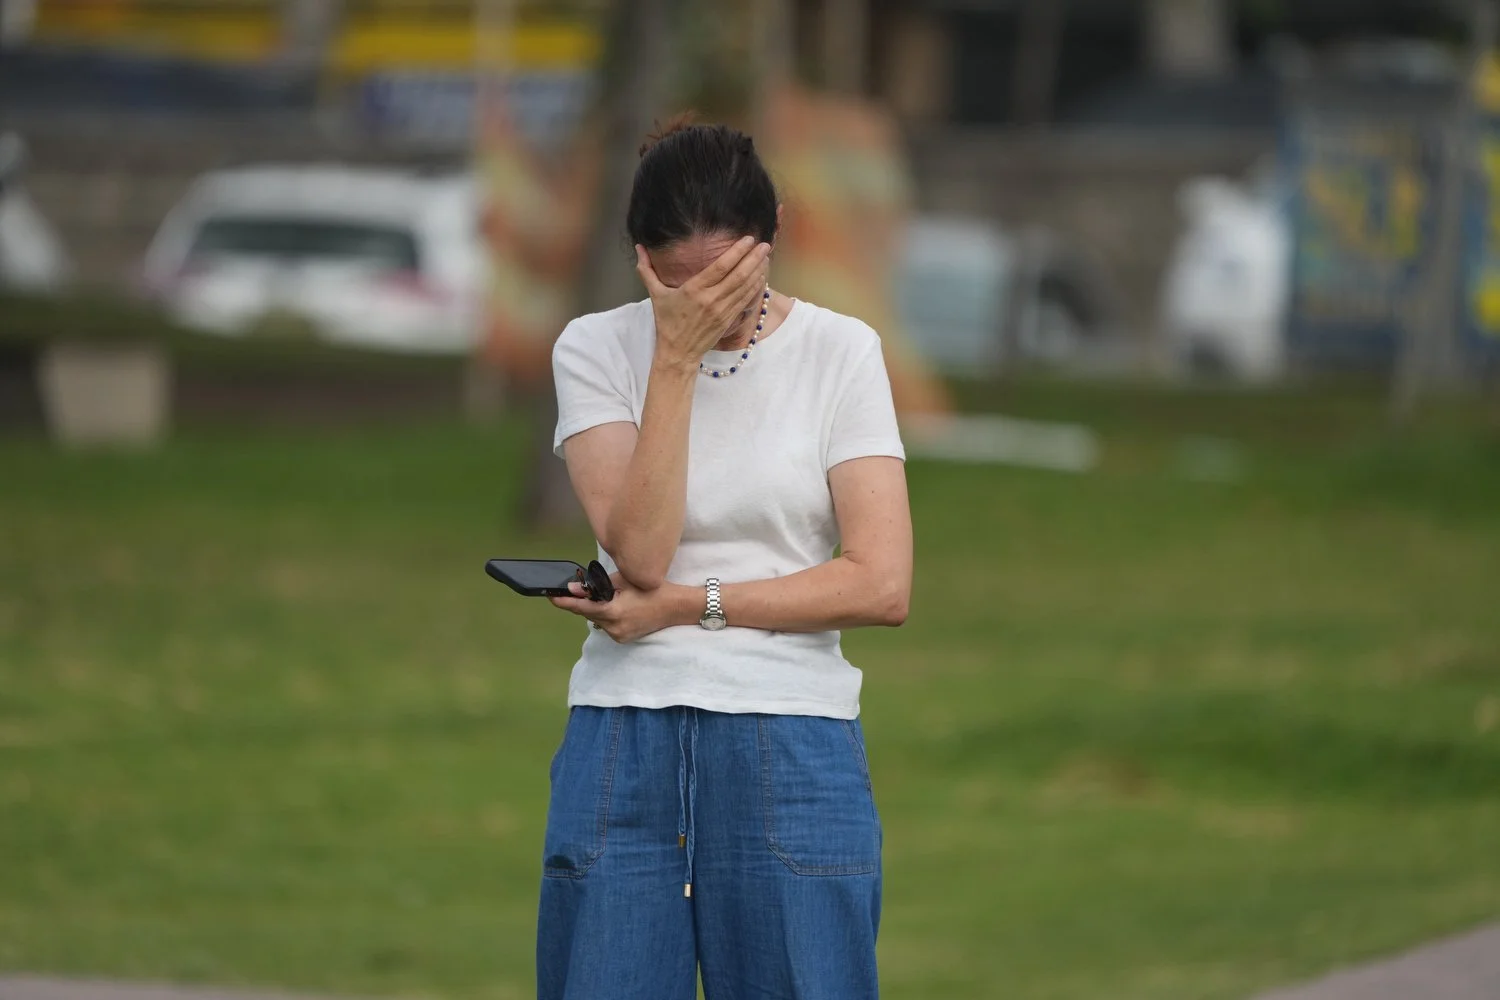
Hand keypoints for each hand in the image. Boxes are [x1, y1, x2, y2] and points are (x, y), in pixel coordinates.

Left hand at [549, 574, 688, 643]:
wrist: (675, 607)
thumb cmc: (651, 589)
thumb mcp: (624, 581)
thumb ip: (597, 585)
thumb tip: (574, 588)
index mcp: (613, 611)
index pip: (581, 607)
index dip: (564, 602)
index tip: (550, 596)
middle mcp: (614, 627)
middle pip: (588, 613)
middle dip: (584, 601)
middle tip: (582, 588)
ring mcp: (618, 635)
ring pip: (597, 620)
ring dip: (597, 609)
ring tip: (613, 597)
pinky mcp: (623, 639)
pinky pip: (607, 626)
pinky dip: (607, 616)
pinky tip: (620, 607)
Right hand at [636, 237, 770, 370]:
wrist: (678, 352)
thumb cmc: (667, 322)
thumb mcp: (655, 295)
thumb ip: (647, 269)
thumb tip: (638, 247)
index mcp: (694, 290)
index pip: (720, 267)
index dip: (737, 252)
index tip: (748, 239)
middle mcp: (711, 299)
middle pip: (738, 275)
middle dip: (754, 258)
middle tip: (765, 244)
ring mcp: (722, 311)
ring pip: (746, 287)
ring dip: (758, 270)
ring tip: (766, 255)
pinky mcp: (729, 320)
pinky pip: (746, 300)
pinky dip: (756, 287)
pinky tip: (762, 275)